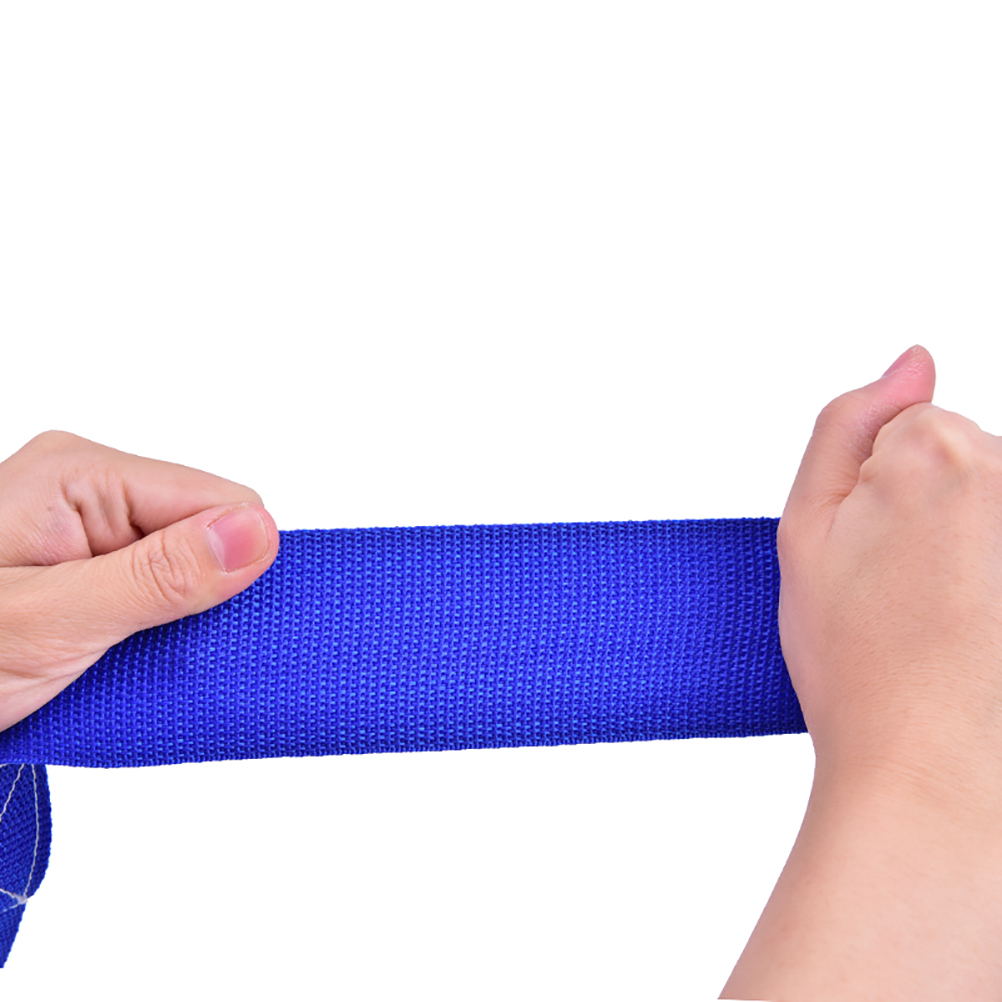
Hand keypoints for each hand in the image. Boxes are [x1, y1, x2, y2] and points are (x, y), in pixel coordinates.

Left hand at [0, 430, 278, 732]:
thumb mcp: (47, 623)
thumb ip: (155, 576)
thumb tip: (259, 533)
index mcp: (82, 475)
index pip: (223, 502)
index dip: (236, 567)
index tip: (206, 633)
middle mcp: (90, 487)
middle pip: (210, 531)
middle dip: (205, 597)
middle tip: (150, 655)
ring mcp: (88, 524)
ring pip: (193, 564)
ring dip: (179, 621)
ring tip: (125, 662)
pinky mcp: (88, 562)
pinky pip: (163, 585)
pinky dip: (158, 630)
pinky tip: (122, 658)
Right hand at [776, 344, 1001, 809]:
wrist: (928, 768)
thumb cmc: (858, 662)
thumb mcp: (804, 530)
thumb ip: (847, 424)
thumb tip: (915, 360)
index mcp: (936, 452)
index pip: (909, 429)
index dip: (879, 493)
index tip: (874, 553)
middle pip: (967, 461)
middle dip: (936, 512)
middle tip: (908, 590)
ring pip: (995, 504)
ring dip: (976, 548)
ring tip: (953, 618)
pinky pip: (999, 538)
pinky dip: (988, 573)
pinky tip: (980, 622)